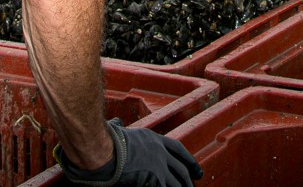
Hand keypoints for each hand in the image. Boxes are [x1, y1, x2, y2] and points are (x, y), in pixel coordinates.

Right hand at [60, 120, 201, 185]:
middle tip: (194, 184)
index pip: (177, 149)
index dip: (188, 159)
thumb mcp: (119, 129)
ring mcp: (158, 167)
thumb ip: (121, 127)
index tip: (195, 168)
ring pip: (176, 181)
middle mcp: (160, 153)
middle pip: (180, 167)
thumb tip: (116, 122)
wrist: (107, 151)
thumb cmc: (108, 140)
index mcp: (154, 139)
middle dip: (188, 177)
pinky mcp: (153, 179)